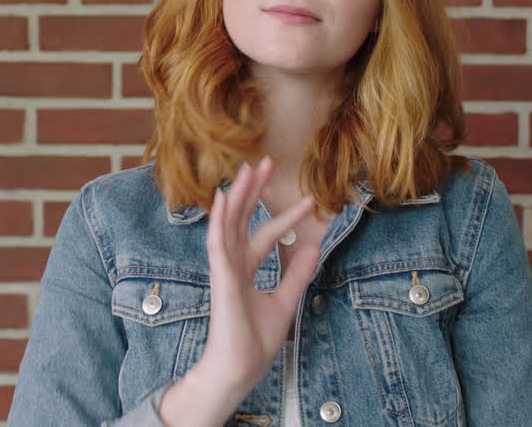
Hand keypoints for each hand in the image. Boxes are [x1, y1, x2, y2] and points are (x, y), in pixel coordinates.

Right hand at [202, 156, 320, 390]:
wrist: (239, 369)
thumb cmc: (255, 342)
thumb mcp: (286, 301)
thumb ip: (297, 274)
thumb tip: (314, 246)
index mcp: (246, 269)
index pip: (265, 234)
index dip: (286, 217)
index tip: (311, 202)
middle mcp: (233, 264)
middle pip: (241, 219)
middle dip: (253, 191)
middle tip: (265, 162)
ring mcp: (224, 270)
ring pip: (228, 224)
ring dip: (237, 196)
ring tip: (247, 169)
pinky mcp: (221, 279)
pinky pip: (216, 244)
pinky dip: (218, 220)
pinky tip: (222, 198)